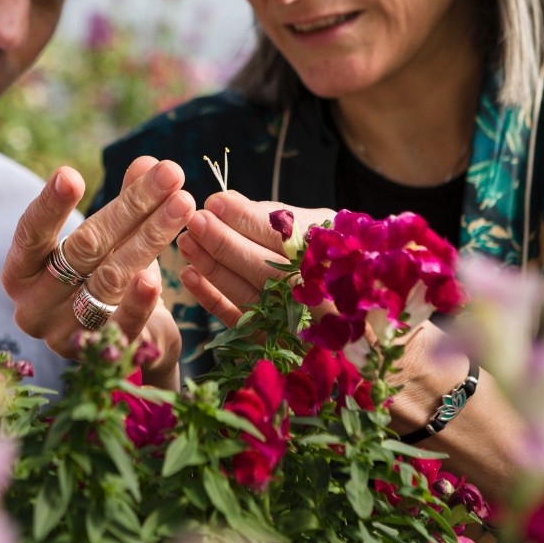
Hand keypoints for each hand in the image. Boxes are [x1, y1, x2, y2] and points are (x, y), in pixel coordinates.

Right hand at [2, 156, 194, 386]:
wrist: (118, 340)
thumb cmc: (100, 275)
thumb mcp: (108, 238)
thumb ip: (125, 201)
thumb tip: (150, 163)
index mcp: (20, 274)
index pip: (30, 235)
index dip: (50, 206)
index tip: (70, 175)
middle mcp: (34, 307)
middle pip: (83, 250)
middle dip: (131, 206)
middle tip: (170, 173)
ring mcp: (65, 335)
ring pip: (108, 280)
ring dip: (149, 238)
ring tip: (182, 204)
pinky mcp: (102, 357)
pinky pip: (123, 325)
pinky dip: (140, 300)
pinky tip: (156, 275)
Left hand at [176, 191, 333, 326]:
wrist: (356, 308)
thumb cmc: (332, 251)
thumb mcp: (319, 224)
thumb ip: (277, 215)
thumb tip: (226, 201)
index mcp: (333, 259)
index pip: (285, 237)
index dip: (247, 219)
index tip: (215, 201)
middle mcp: (318, 295)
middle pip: (265, 269)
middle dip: (225, 243)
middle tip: (195, 220)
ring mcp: (296, 322)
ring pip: (248, 295)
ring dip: (212, 268)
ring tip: (186, 241)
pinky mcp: (274, 341)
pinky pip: (238, 321)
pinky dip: (211, 298)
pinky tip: (189, 274)